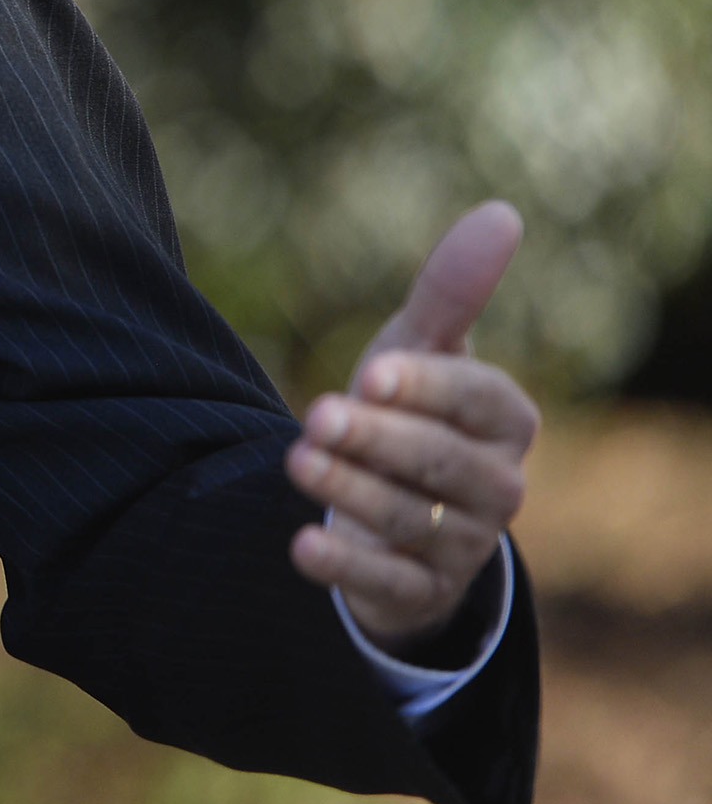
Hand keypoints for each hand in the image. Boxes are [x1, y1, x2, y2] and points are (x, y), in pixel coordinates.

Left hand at [284, 200, 538, 652]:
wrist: (397, 510)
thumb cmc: (410, 410)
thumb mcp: (421, 349)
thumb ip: (451, 290)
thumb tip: (503, 211)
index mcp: (507, 420)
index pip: (478, 401)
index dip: (426, 388)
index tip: (371, 372)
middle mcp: (498, 485)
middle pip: (440, 462)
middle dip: (377, 438)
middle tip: (317, 414)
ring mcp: (462, 543)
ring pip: (410, 519)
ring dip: (349, 490)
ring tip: (297, 460)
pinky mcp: (421, 592)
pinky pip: (390, 583)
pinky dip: (345, 565)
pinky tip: (301, 544)